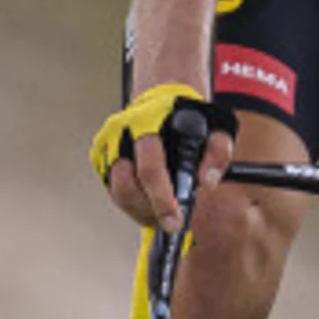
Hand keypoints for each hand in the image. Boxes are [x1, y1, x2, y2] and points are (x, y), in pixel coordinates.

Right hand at [94, 84, 233, 233]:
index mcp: (147, 122)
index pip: (150, 169)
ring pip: (118, 193)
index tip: (174, 221)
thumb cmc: (187, 115)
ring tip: (161, 205)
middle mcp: (120, 133)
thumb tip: (206, 182)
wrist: (162, 97)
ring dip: (141, 207)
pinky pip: (114, 190)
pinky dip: (133, 199)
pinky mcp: (100, 157)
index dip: (161, 200)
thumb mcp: (215, 126)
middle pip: (126, 187)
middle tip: (170, 221)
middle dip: (151, 209)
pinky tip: (150, 195)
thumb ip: (218, 152)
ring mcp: (107, 146)